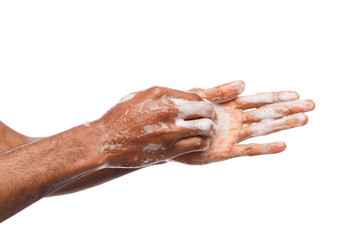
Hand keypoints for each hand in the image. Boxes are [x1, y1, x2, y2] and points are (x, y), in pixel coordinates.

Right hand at [96, 86, 215, 167]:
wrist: (104, 141)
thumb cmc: (119, 117)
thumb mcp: (139, 96)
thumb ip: (160, 95)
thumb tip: (180, 97)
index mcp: (160, 93)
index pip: (196, 96)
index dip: (202, 104)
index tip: (200, 112)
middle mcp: (167, 109)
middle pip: (206, 109)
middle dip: (210, 116)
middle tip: (208, 122)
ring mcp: (169, 130)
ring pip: (205, 128)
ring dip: (208, 131)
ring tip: (204, 135)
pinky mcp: (169, 149)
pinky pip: (197, 144)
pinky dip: (202, 144)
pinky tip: (196, 144)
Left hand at [174, 81, 314, 164]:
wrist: (166, 133)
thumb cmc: (182, 113)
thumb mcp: (199, 97)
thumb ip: (221, 92)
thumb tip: (244, 83)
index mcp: (230, 106)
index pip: (258, 100)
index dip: (277, 97)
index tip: (296, 94)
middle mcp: (235, 121)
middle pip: (266, 113)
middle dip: (288, 110)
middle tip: (311, 106)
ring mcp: (232, 136)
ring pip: (262, 129)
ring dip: (283, 125)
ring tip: (303, 120)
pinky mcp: (225, 152)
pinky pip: (248, 150)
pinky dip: (265, 148)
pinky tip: (282, 145)